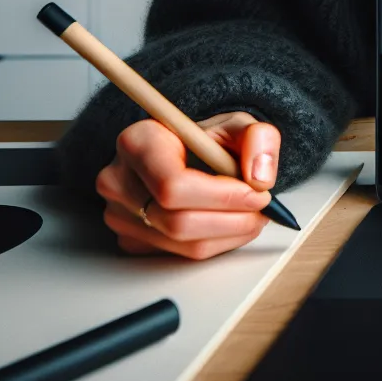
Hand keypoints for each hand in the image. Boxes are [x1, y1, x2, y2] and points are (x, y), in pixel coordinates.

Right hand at [94, 111, 280, 259]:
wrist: (186, 152)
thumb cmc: (207, 139)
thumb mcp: (239, 125)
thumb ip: (258, 139)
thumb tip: (260, 179)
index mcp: (137, 142)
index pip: (173, 185)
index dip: (222, 196)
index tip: (256, 194)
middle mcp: (118, 179)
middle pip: (178, 222)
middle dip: (233, 220)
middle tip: (263, 209)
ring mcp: (120, 214)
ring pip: (184, 244)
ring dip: (230, 234)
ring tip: (252, 214)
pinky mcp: (131, 238)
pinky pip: (180, 255)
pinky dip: (216, 243)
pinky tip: (228, 222)